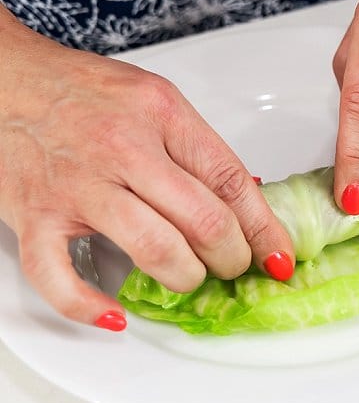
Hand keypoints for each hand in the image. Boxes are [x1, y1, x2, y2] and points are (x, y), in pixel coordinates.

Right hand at [0, 25, 295, 330]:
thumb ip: (196, 147)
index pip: (232, 181)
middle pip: (205, 220)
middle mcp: (124, 149)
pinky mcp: (34, 215)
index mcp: (162, 114)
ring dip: (185, 277)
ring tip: (188, 276)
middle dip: (231, 258)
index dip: (265, 229)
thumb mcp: (153, 99)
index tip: (280, 256)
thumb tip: (246, 196)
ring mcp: (78, 185)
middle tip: (232, 265)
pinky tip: (116, 314)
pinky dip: (89, 305)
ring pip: (156, 249)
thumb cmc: (77, 88)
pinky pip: (59, 275)